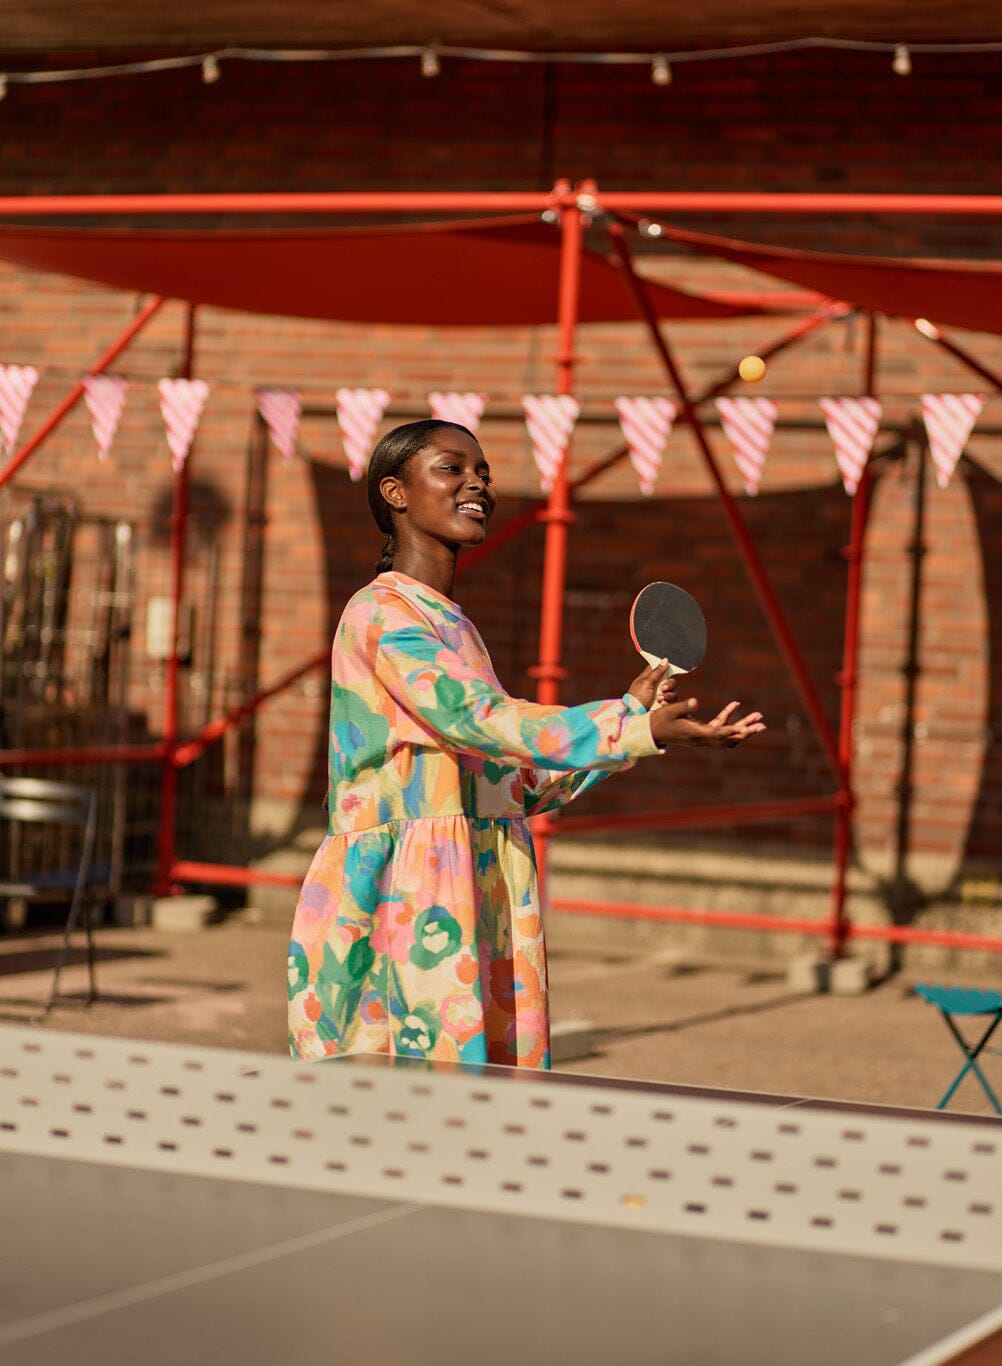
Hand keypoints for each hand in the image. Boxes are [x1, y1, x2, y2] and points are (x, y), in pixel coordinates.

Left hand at [627, 660, 677, 710]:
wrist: (635, 715)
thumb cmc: (637, 697)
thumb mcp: (646, 682)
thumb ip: (657, 672)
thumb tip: (665, 660)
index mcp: (649, 677)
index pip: (660, 669)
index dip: (665, 669)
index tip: (667, 673)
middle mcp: (656, 686)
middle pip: (670, 680)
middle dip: (669, 684)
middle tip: (663, 688)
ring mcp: (660, 696)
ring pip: (673, 692)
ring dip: (668, 695)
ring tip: (659, 699)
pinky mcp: (664, 705)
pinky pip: (672, 701)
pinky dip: (668, 702)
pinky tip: (662, 704)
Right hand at [650, 697, 765, 748]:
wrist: (651, 732)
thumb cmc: (659, 720)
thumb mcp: (670, 710)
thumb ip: (683, 706)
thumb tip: (696, 701)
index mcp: (695, 733)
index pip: (719, 733)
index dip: (734, 731)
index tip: (749, 728)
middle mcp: (702, 738)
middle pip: (729, 738)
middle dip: (746, 731)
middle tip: (762, 724)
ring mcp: (702, 736)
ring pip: (728, 735)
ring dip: (742, 727)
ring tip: (757, 718)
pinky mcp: (701, 732)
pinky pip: (720, 727)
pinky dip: (729, 718)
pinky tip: (735, 705)